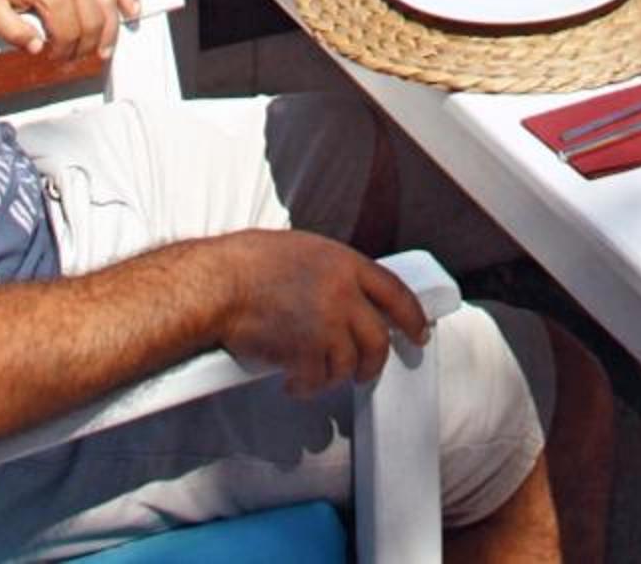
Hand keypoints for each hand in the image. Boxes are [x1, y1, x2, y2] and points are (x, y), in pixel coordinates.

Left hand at [0, 0, 138, 62]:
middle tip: (73, 58)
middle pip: (92, 22)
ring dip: (110, 31)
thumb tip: (36, 47)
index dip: (62, 52)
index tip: (53, 58)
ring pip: (110, 4)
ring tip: (104, 49)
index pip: (68, 33)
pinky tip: (132, 10)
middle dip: (85, 47)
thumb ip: (10, 32)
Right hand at [217, 232, 430, 397]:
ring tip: (314, 374)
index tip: (418, 332)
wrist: (222, 283)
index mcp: (346, 263)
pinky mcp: (305, 352)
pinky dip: (306, 387)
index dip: (412, 316)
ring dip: (333, 376)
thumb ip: (335, 274)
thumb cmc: (253, 264)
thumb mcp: (307, 253)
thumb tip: (351, 298)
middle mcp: (343, 293)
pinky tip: (291, 382)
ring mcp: (326, 324)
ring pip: (349, 365)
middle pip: (378, 339)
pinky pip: (318, 381)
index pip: (396, 292)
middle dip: (373, 363)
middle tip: (364, 372)